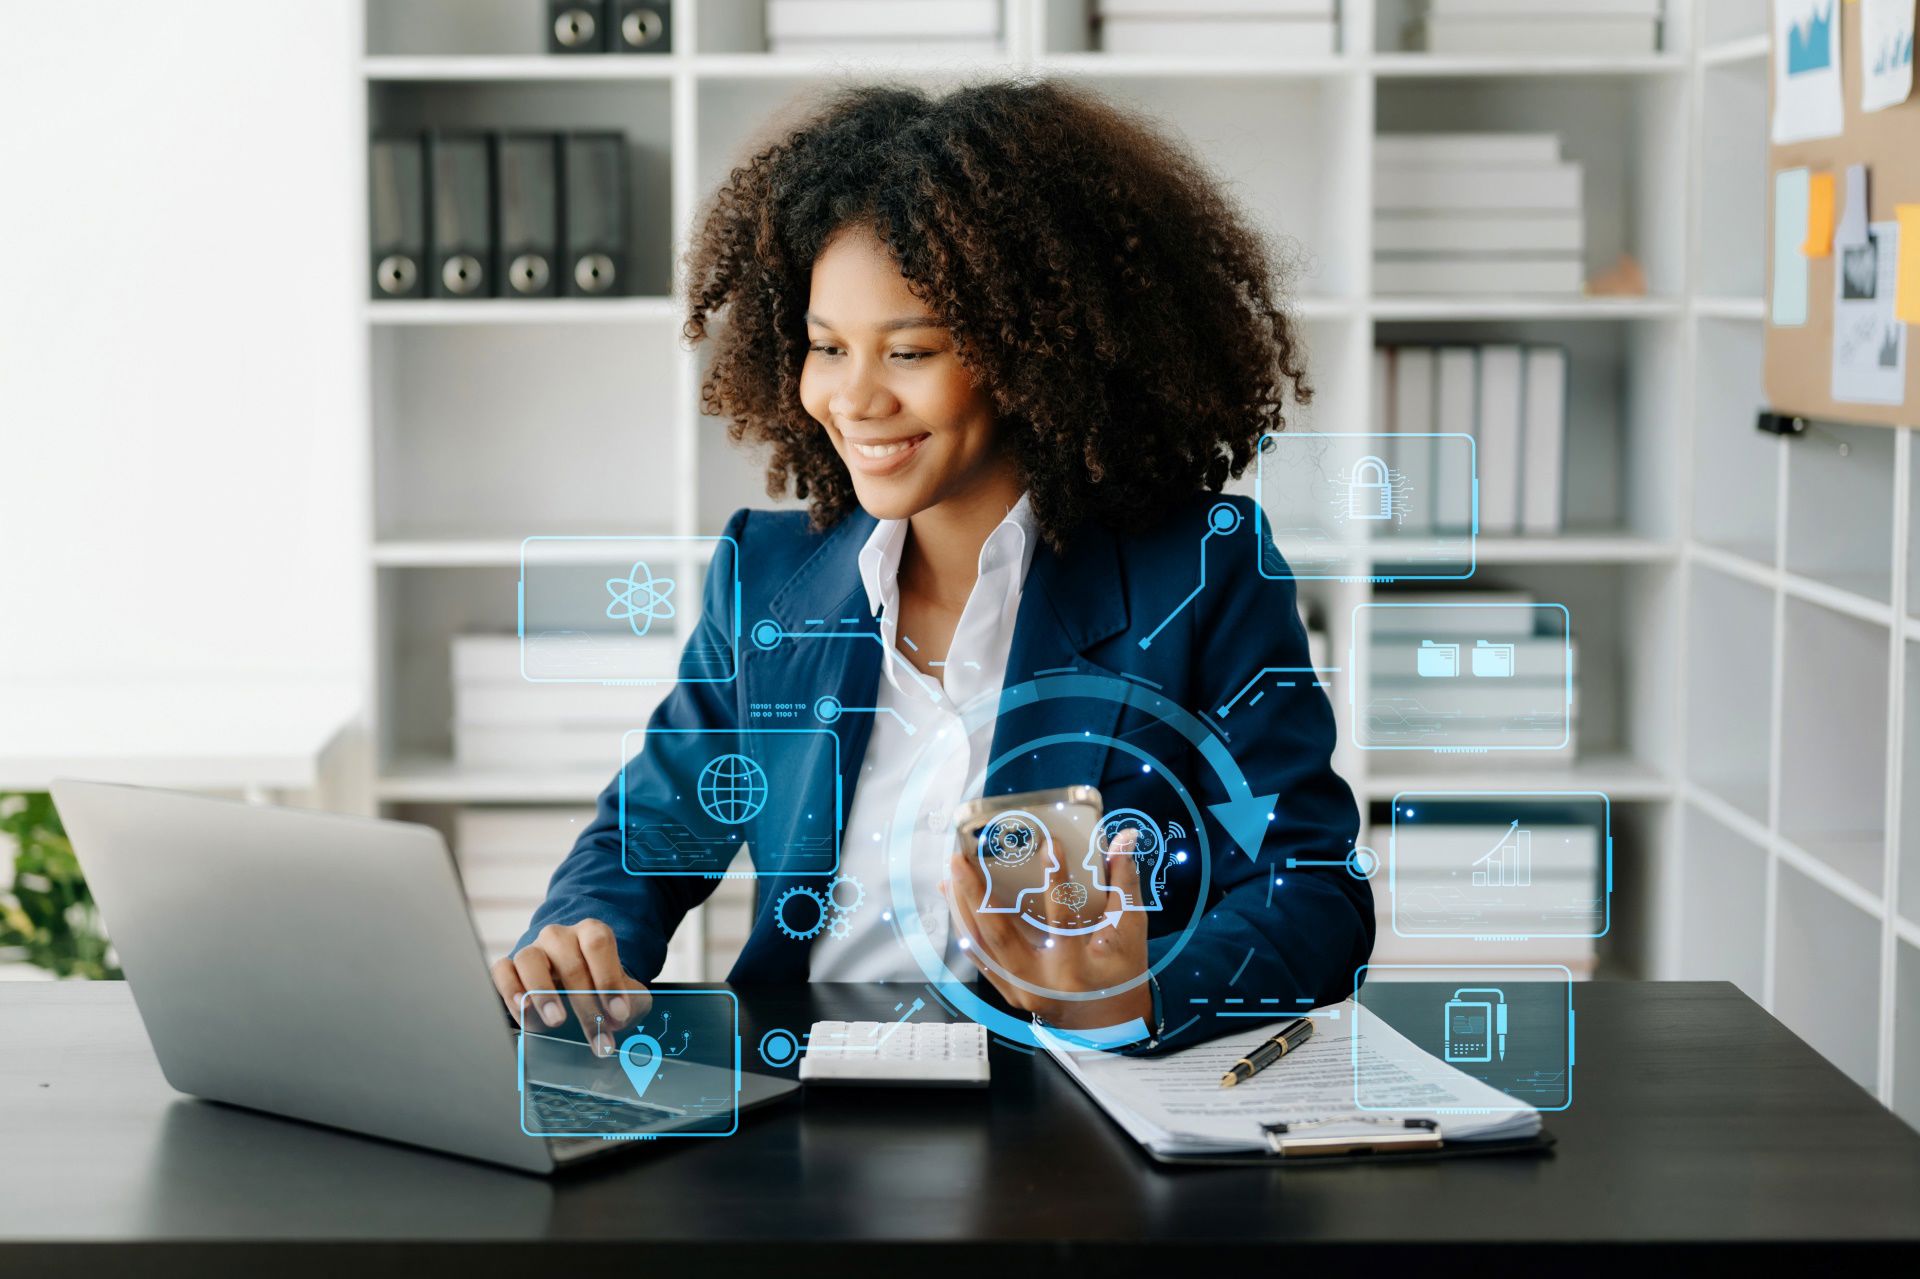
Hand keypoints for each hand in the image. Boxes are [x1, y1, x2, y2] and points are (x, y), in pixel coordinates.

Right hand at [490, 919, 650, 1056]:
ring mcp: (532, 950)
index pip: (598, 944)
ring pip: (529, 959)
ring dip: (543, 993)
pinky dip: (510, 991)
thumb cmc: (600, 989)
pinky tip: (524, 1011)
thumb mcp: (623, 994)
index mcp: (591, 933)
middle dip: (585, 1004)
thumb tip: (623, 1021)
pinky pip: (502, 972)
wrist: (571, 988)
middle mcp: (559, 937)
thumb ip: (631, 1004)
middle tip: (595, 1035)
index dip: (608, 978)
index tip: (618, 1013)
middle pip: (569, 962)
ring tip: (557, 1021)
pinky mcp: (508, 968)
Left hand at [943, 828, 1151, 1031]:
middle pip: (1001, 933)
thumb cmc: (1122, 970)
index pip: (1063, 918)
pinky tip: (955, 902)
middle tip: (960, 858)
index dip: (1056, 880)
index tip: (1048, 844)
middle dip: (977, 894)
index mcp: (1078, 968)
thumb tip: (1125, 836)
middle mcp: (1043, 983)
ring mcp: (1020, 991)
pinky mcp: (1008, 993)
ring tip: (950, 874)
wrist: (1107, 1022)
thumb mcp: (1130, 929)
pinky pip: (980, 958)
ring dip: (963, 908)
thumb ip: (1123, 882)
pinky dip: (966, 928)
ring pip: (982, 945)